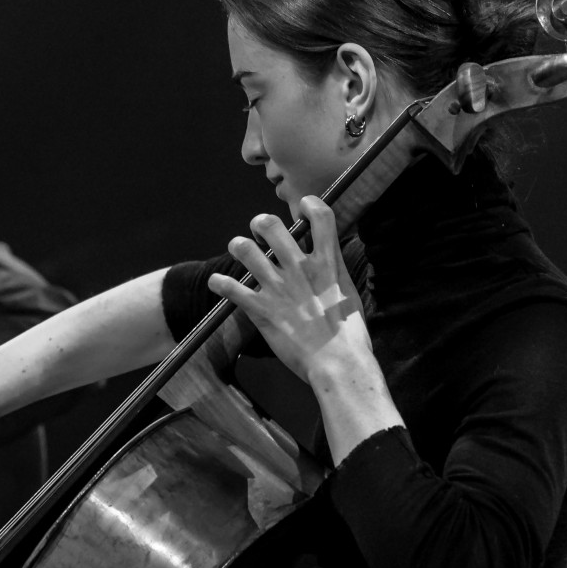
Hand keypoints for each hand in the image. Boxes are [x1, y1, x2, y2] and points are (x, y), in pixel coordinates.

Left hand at [208, 197, 401, 462]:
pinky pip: (231, 288)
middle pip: (270, 225)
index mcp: (327, 263)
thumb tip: (332, 264)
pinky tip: (217, 283)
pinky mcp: (261, 309)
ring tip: (238, 248)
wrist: (338, 363)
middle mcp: (300, 268)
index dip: (310, 204)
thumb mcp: (349, 294)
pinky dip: (220, 284)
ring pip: (245, 249)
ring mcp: (278, 287)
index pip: (321, 216)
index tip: (304, 207)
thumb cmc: (350, 335)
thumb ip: (336, 274)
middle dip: (261, 223)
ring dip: (238, 246)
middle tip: (259, 229)